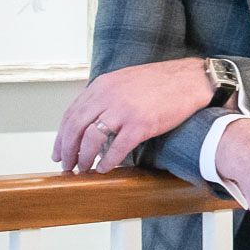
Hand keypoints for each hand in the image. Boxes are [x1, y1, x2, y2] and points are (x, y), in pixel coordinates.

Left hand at [53, 57, 213, 173]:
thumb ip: (105, 95)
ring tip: (83, 169)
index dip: (61, 136)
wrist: (190, 79)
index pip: (71, 114)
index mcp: (102, 85)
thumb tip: (91, 118)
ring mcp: (124, 111)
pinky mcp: (141, 124)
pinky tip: (104, 169)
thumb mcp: (124, 80)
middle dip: (67, 151)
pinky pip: (116, 148)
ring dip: (83, 159)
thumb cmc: (160, 81)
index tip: (59, 151)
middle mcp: (108, 96)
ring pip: (91, 140)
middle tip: (66, 165)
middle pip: (75, 129)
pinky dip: (107, 162)